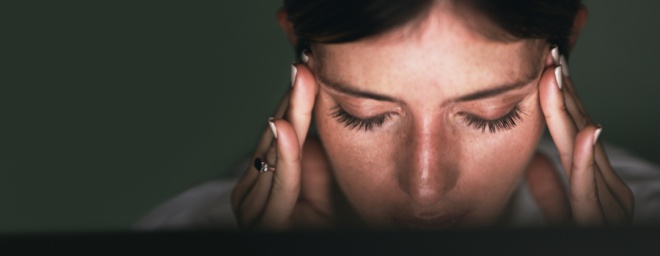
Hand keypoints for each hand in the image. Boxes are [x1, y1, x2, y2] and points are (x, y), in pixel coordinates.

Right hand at [231, 61, 332, 229]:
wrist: (320, 251)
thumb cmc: (327, 224)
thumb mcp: (322, 183)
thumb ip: (312, 156)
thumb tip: (309, 120)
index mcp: (265, 177)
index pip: (281, 131)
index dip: (295, 99)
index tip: (307, 66)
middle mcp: (253, 189)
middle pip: (276, 137)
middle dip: (293, 100)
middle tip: (304, 65)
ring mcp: (253, 206)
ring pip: (275, 154)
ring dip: (290, 117)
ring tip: (301, 82)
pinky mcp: (263, 222)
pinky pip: (279, 183)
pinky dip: (285, 155)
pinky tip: (285, 128)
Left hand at [537, 49, 633, 225]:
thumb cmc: (577, 238)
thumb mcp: (563, 214)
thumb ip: (552, 190)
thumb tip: (535, 162)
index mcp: (595, 184)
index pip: (576, 134)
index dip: (562, 102)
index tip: (548, 69)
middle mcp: (607, 190)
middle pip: (582, 134)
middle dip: (566, 96)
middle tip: (552, 59)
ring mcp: (608, 204)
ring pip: (585, 152)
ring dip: (572, 114)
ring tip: (558, 80)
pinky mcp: (601, 220)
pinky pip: (590, 189)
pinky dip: (586, 159)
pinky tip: (585, 131)